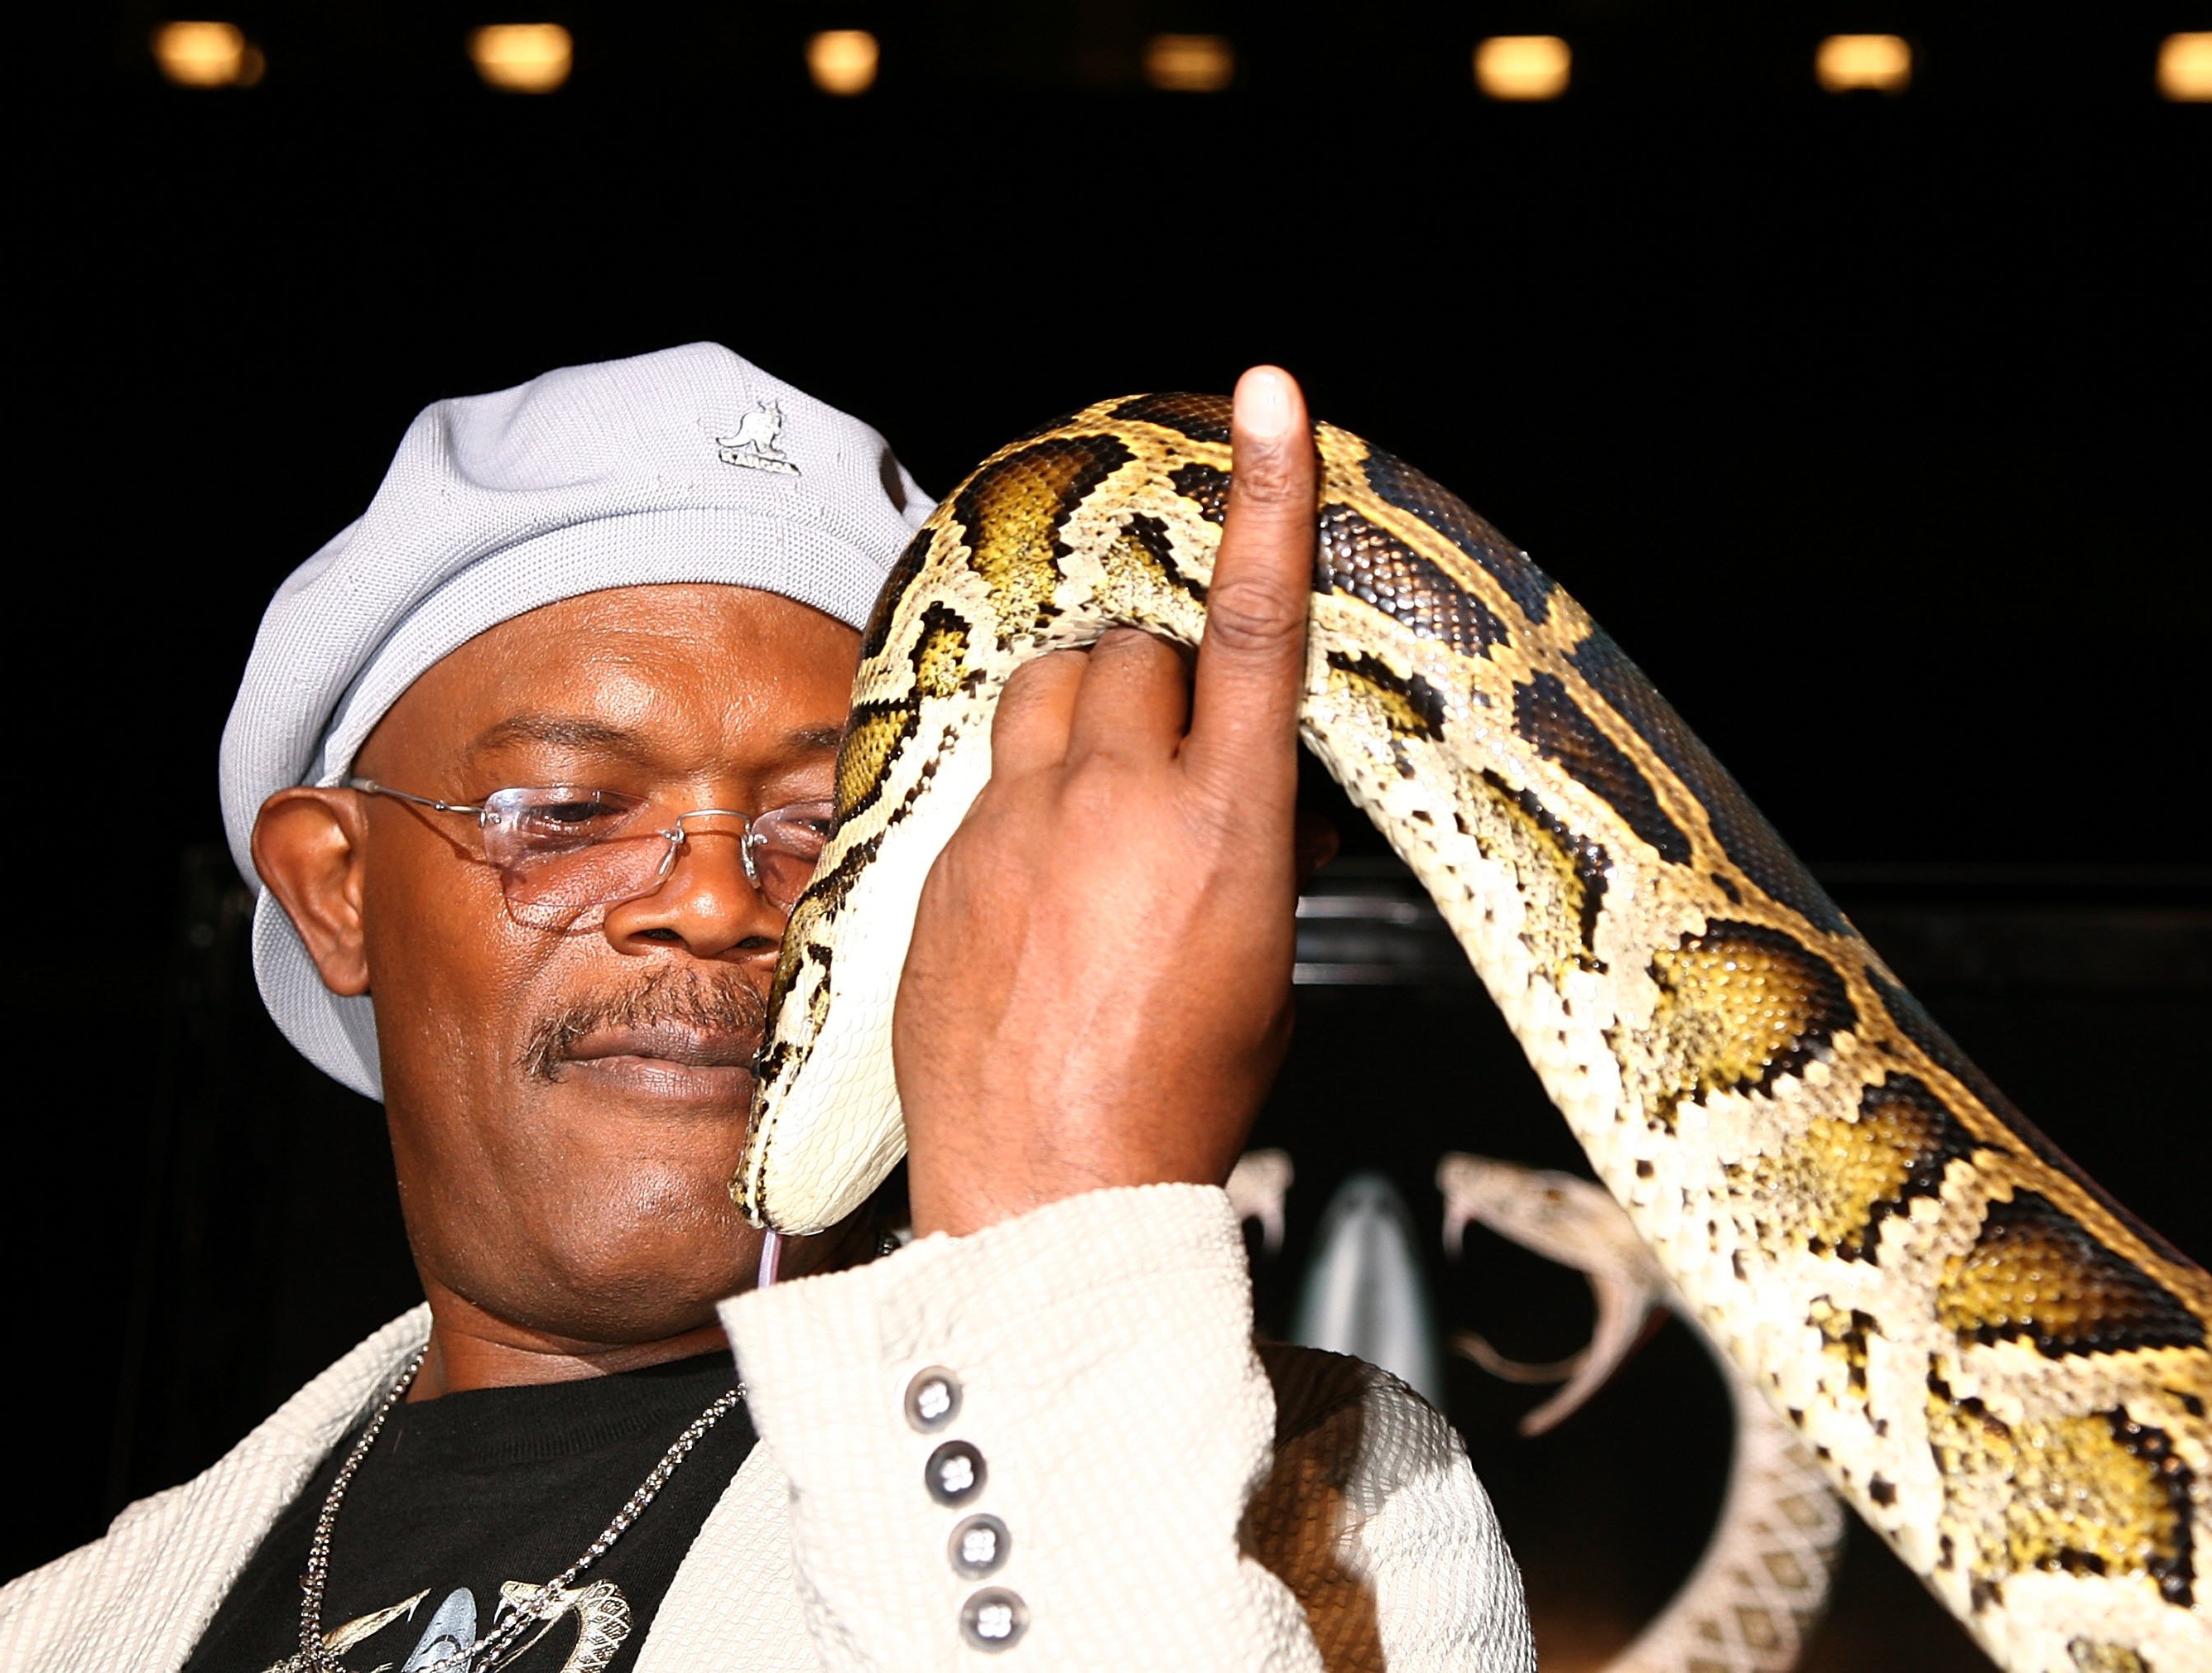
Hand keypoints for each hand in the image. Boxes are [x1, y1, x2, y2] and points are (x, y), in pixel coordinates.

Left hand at [894, 367, 1317, 1237]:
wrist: (1048, 1198)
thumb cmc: (1179, 1101)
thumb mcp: (1260, 968)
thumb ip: (1249, 853)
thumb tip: (1240, 804)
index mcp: (1224, 828)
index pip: (1254, 627)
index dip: (1268, 500)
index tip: (1268, 392)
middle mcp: (1114, 803)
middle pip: (1131, 650)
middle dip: (1159, 679)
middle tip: (1175, 756)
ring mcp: (1014, 828)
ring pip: (1047, 691)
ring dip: (1083, 712)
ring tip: (1102, 793)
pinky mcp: (943, 865)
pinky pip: (987, 779)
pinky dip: (1024, 800)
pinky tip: (1039, 881)